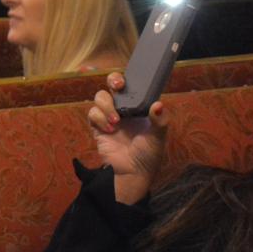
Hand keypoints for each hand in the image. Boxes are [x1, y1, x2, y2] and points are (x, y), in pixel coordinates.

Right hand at [87, 72, 167, 204]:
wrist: (132, 173)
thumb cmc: (149, 155)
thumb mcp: (158, 138)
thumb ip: (159, 121)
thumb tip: (158, 104)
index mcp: (139, 107)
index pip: (132, 86)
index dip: (128, 78)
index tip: (128, 80)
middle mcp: (124, 108)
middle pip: (112, 84)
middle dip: (113, 80)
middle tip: (118, 87)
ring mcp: (109, 116)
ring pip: (100, 97)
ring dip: (107, 106)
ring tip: (116, 122)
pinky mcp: (98, 126)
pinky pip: (92, 113)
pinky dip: (99, 119)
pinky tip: (109, 130)